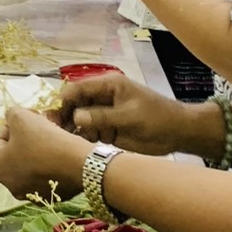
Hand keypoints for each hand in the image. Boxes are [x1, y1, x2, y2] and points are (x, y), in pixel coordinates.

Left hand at [0, 106, 92, 201]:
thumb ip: (11, 115)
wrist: (79, 165)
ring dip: (37, 149)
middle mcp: (10, 186)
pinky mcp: (50, 197)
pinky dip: (49, 162)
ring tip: (51, 136)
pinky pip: (45, 174)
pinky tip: (59, 152)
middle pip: (14, 153)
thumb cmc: (44, 140)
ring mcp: (30, 194)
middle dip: (24, 136)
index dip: (11, 124)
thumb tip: (12, 119)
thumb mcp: (21, 117)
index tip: (27, 117)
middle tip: (38, 125)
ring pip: (30, 164)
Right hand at [55, 72, 193, 155]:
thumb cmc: (157, 118)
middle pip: (74, 104)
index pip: (77, 89)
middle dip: (64, 116)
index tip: (52, 116)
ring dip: (72, 130)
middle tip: (54, 131)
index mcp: (108, 85)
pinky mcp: (107, 130)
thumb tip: (75, 118)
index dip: (63, 101)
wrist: (178, 133)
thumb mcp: (129, 116)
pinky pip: (88, 132)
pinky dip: (82, 139)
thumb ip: (102, 117)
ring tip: (66, 142)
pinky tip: (78, 146)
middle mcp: (102, 98)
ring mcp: (104, 114)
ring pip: (79, 120)